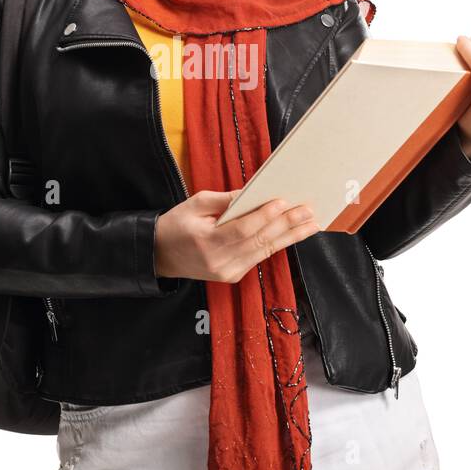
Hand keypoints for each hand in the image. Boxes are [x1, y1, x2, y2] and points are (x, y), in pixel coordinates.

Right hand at [153, 190, 319, 283]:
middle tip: (308, 211)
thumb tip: (253, 193)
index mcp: (206, 242)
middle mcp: (219, 261)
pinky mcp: (233, 276)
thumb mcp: (194, 204)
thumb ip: (224, 200)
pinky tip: (294, 234)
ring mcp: (228, 272)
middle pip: (259, 241)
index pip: (241, 229)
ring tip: (311, 223)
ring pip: (265, 251)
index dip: (264, 216)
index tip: (283, 202)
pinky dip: (278, 244)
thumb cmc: (175, 225)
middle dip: (286, 225)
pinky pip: (259, 257)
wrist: (159, 255)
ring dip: (290, 236)